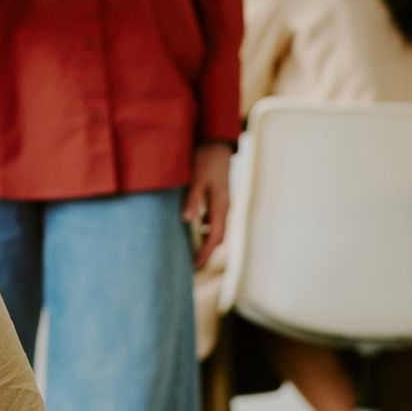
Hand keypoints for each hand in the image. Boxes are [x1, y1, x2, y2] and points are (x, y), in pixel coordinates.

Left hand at [184, 141, 233, 269]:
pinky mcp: (217, 199)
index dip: (205, 253)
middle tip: (191, 265)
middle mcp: (224, 208)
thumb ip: (193, 199)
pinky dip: (205, 230)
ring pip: (216, 229)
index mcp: (221, 206)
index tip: (194, 266)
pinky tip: (192, 231)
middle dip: (207, 253)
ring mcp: (222, 203)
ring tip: (190, 252)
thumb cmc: (205, 160)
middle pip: (218, 237)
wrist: (216, 144)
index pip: (215, 237)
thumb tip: (187, 220)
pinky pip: (213, 221)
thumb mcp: (197, 178)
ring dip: (206, 242)